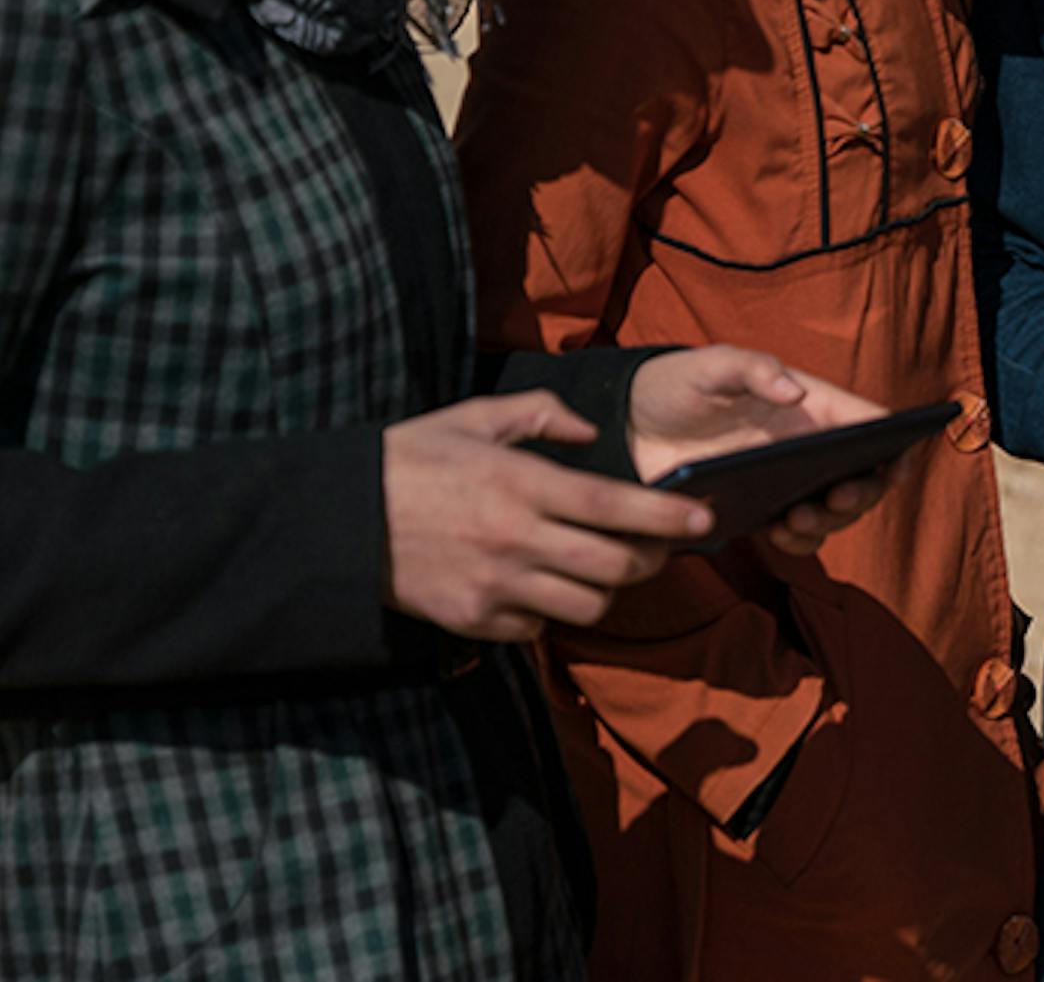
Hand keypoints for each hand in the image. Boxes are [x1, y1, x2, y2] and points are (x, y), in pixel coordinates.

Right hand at [383, 394, 713, 640]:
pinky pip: (537, 628)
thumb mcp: (473, 417)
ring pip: (586, 607)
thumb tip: (591, 432)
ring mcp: (496, 587)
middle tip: (659, 547)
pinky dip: (550, 612)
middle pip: (614, 568)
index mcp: (520, 484)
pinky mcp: (475, 621)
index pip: (616, 508)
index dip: (668, 517)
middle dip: (650, 559)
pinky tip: (543, 587)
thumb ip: (541, 415)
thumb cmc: (410, 460)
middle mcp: (516, 539)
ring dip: (604, 591)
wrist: (340, 520)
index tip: (703, 520)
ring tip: (602, 569)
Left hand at [628, 346, 898, 554]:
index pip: (869, 423)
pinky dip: (801, 540)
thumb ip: (753, 369)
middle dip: (863, 492)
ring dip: (832, 520)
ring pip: (836, 510)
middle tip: (837, 497)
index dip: (895, 444)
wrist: (630, 428)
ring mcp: (789, 481)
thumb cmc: (677, 384)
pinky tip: (780, 533)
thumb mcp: (711, 365)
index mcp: (810, 405)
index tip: (897, 466)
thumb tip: (797, 394)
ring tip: (798, 517)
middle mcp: (808, 445)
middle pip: (864, 475)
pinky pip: (800, 534)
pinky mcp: (763, 510)